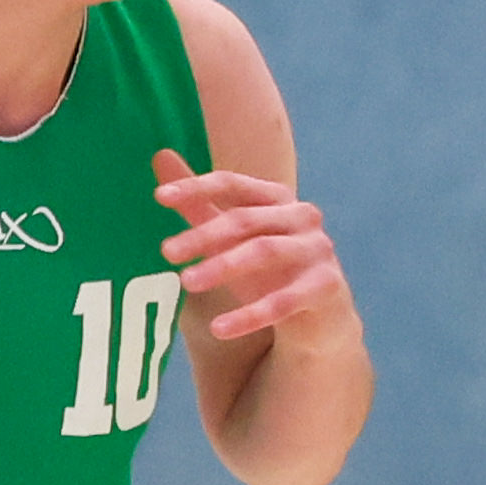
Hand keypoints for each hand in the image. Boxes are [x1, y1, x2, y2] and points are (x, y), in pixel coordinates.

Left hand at [153, 147, 355, 341]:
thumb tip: (160, 155)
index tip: (159, 196)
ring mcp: (317, 250)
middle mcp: (301, 217)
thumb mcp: (233, 236)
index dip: (197, 188)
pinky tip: (218, 329)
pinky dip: (250, 315)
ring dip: (222, 266)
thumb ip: (199, 202)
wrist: (320, 316)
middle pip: (245, 219)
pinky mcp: (326, 287)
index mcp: (277, 198)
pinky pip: (284, 301)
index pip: (233, 184)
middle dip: (203, 235)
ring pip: (264, 252)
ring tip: (186, 282)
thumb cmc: (271, 269)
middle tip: (166, 252)